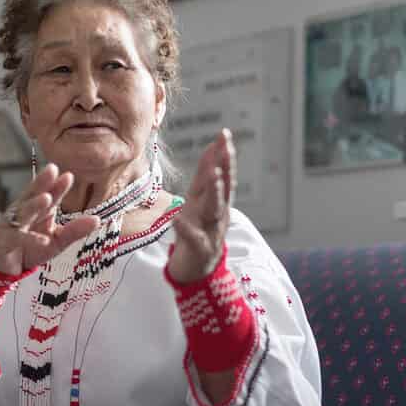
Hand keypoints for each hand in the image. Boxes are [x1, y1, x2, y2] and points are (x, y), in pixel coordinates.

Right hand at [0, 164, 100, 275]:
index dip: (57, 185)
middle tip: (52, 170)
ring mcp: (13, 224)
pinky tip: (43, 239)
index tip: (68, 175)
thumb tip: (98, 220)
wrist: (4, 265)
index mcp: (39, 209)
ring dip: (35, 204)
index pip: (49, 193)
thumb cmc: (31, 248)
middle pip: (34, 195)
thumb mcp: (58, 240)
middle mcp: (25, 212)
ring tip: (47, 198)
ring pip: (24, 212)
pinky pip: (18, 238)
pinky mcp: (5, 241)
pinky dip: (30, 239)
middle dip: (43, 183)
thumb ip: (75, 230)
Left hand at [169, 129, 235, 281]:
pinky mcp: (201, 250)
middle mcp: (215, 213)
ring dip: (215, 191)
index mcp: (212, 200)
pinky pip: (194, 238)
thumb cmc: (197, 231)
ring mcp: (211, 231)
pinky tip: (178, 220)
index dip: (222, 154)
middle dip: (226, 166)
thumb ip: (205, 177)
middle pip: (224, 187)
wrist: (196, 271)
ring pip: (215, 209)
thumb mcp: (199, 202)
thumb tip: (211, 148)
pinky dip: (187, 229)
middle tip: (226, 147)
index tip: (224, 134)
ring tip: (214, 175)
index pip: (220, 174)